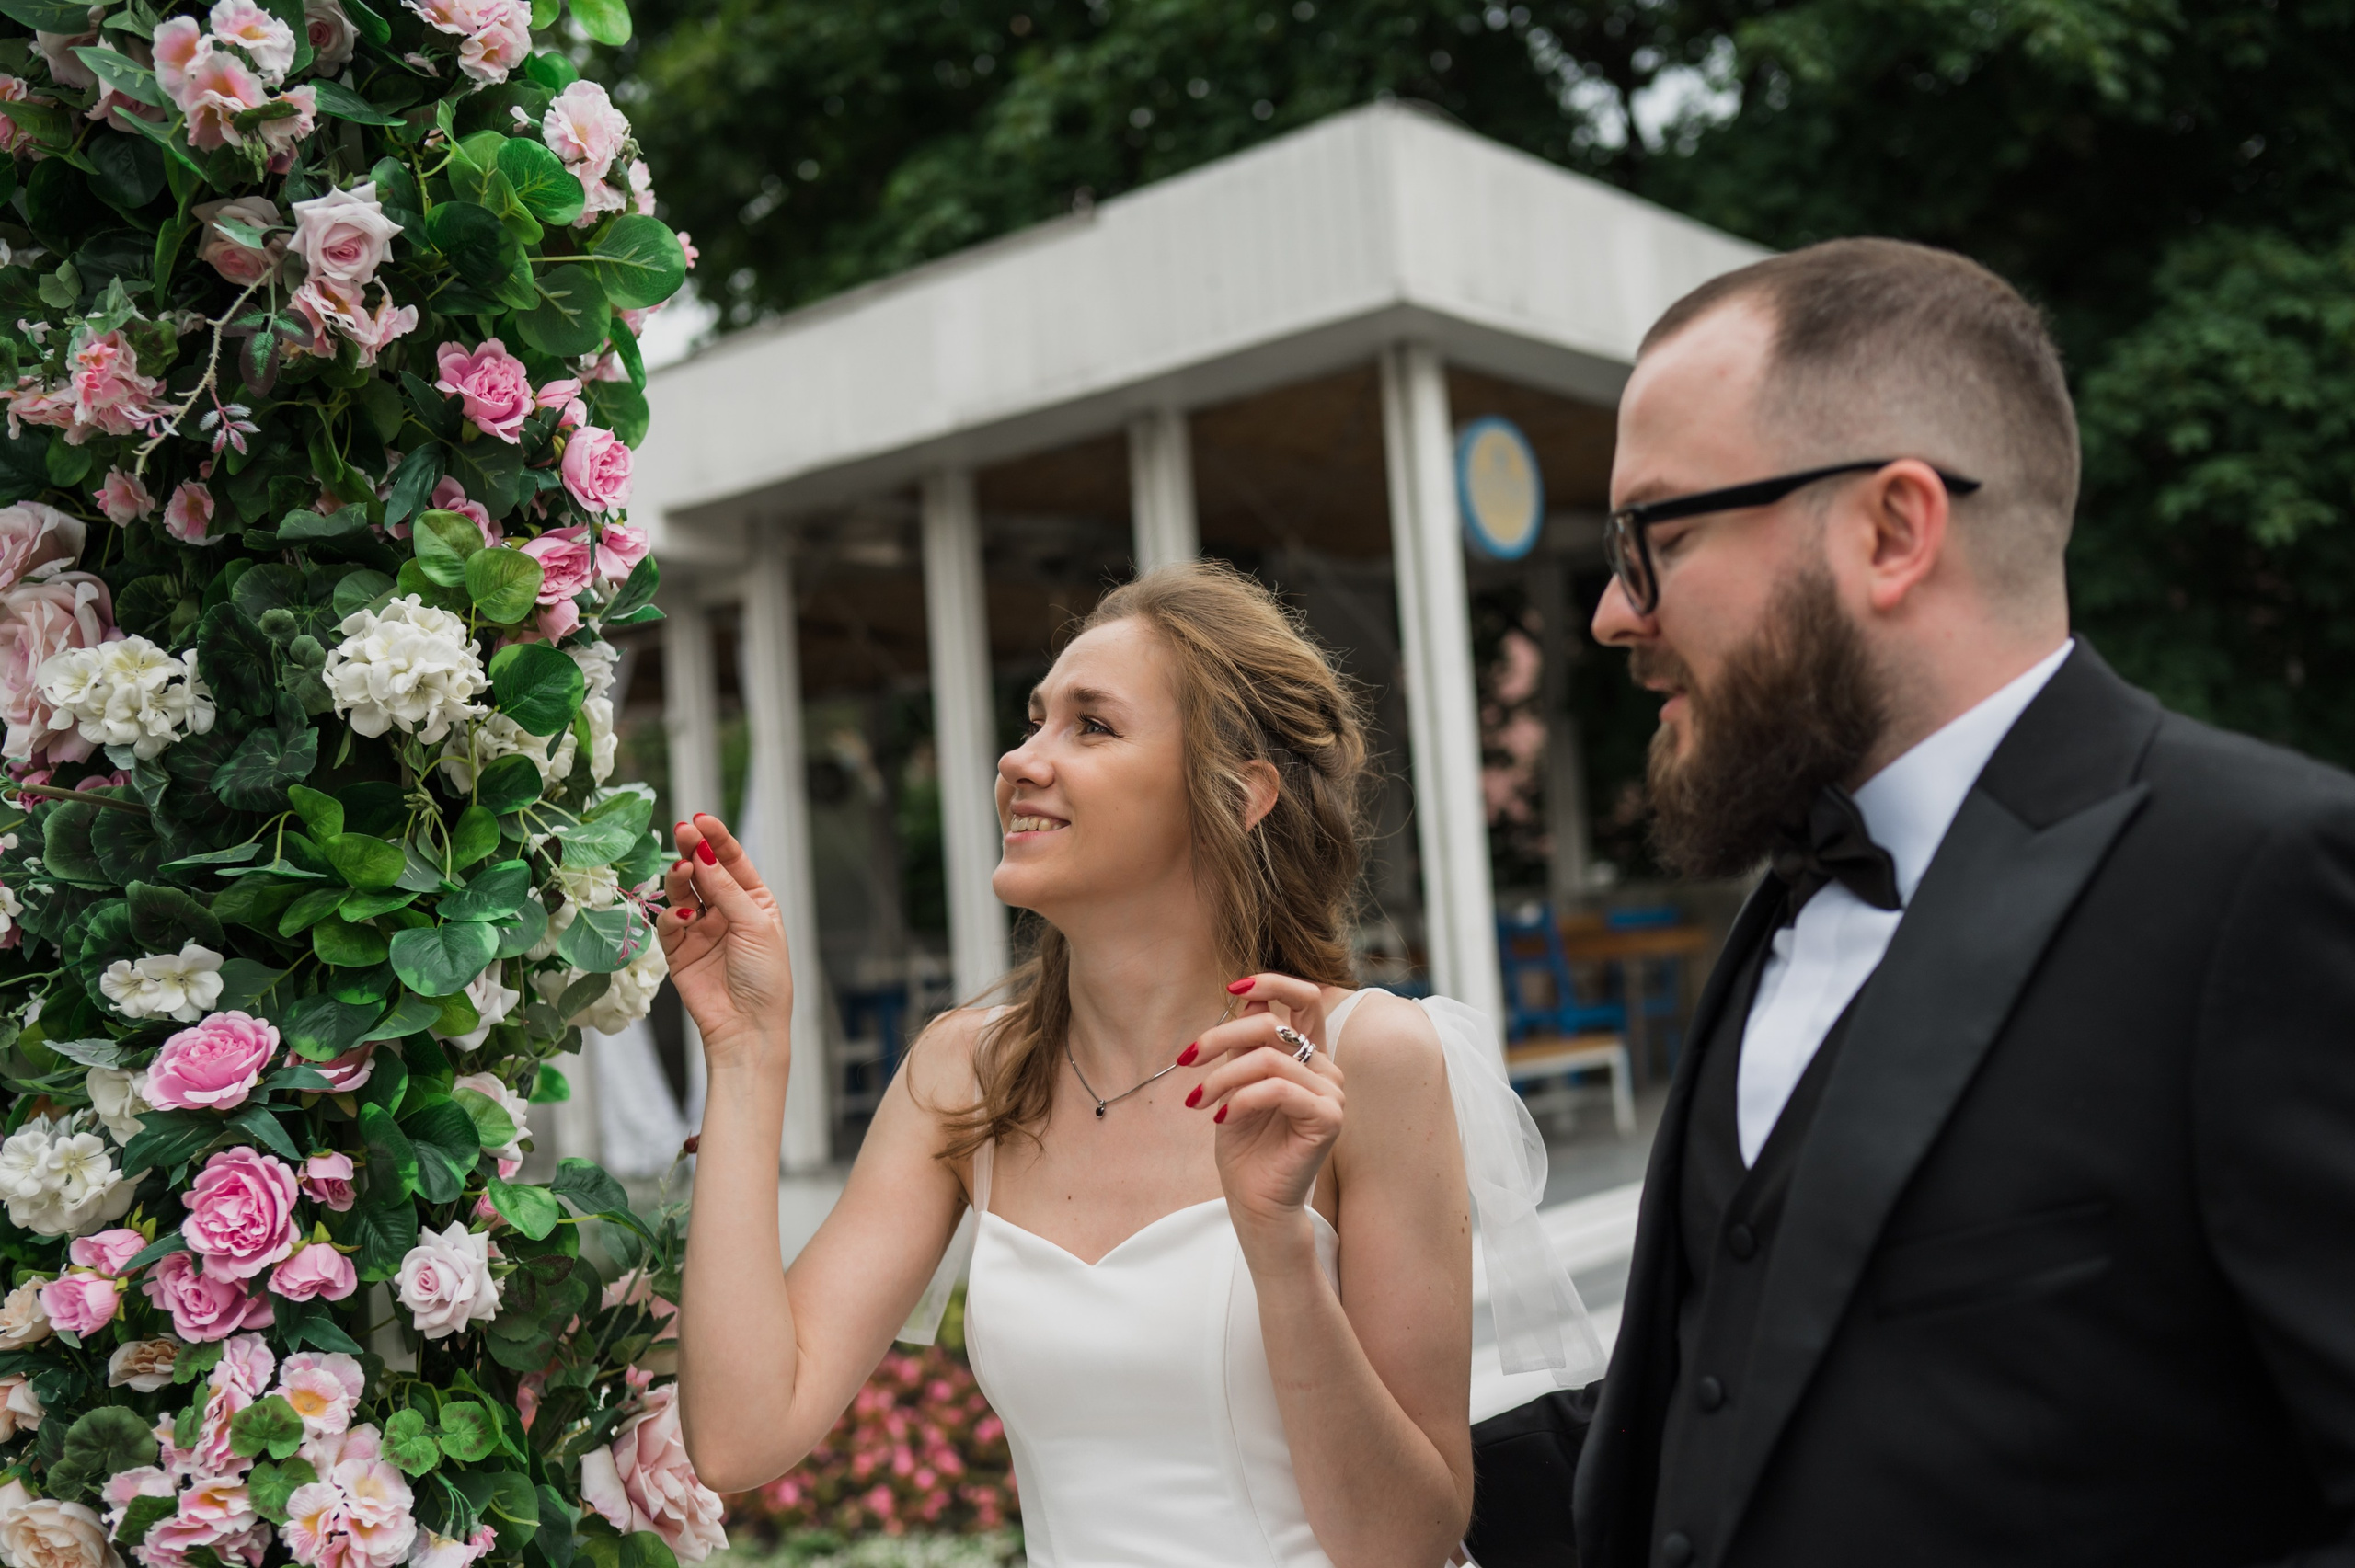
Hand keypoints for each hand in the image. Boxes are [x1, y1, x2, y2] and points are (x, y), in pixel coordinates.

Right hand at [658, 814, 793, 1079]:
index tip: (701, 820)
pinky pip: (667, 925)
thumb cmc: (765, 978)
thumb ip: (726, 890)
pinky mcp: (679, 952)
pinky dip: (670, 916)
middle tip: (683, 832)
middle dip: (693, 851)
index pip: (732, 861)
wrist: (747, 1028)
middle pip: (704, 872)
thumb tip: (702, 855)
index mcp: (755, 902)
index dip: (716, 839)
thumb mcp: (754, 926)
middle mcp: (726, 912)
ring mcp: (701, 930)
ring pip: (682, 894)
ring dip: (680, 879)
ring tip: (683, 870)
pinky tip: (681, 915)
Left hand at [1186, 973, 1345, 1249]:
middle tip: (1187, 1060)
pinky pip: (1278, 1089)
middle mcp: (1326, 1068)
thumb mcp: (1236, 1082)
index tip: (1230, 988)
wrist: (1254, 1200)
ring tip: (1199, 1102)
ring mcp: (1332, 1093)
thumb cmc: (1245, 1143)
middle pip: (1273, 1024)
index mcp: (1308, 1054)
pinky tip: (1222, 1118)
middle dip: (1221, 1037)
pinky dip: (1241, 1099)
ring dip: (1222, 1078)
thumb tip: (1244, 994)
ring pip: (1268, 1059)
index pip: (1304, 998)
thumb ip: (1245, 1044)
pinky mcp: (1329, 1118)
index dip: (1272, 981)